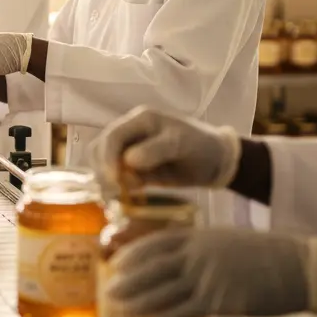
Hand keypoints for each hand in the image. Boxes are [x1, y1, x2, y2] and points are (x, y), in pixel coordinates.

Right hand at [92, 106, 240, 194]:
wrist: (215, 161)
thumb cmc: (200, 145)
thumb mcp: (181, 144)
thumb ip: (156, 150)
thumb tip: (129, 160)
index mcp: (141, 120)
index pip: (113, 137)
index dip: (108, 158)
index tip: (113, 180)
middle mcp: (131, 132)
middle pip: (102, 149)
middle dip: (104, 171)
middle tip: (115, 193)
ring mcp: (131, 149)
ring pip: (104, 163)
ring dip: (107, 180)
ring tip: (120, 196)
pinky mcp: (135, 168)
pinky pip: (117, 177)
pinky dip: (116, 187)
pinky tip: (126, 197)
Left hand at [106, 228, 316, 316]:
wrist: (301, 266)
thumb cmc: (269, 254)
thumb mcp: (229, 240)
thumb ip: (203, 249)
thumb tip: (181, 263)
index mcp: (202, 236)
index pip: (158, 242)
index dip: (134, 253)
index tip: (117, 262)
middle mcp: (200, 254)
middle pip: (153, 266)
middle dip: (129, 279)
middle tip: (109, 289)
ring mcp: (209, 277)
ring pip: (164, 290)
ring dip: (140, 300)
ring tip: (122, 307)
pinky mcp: (221, 300)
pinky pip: (185, 310)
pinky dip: (166, 316)